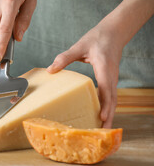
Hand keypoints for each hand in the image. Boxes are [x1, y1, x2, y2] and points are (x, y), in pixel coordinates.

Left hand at [46, 0, 153, 127]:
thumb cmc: (97, 38)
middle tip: (103, 133)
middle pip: (112, 101)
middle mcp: (111, 76)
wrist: (113, 32)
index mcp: (104, 68)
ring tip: (102, 130)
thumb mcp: (79, 46)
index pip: (107, 90)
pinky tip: (100, 115)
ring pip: (112, 100)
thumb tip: (51, 69)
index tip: (102, 118)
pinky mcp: (110, 80)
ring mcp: (112, 79)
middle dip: (109, 117)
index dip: (105, 105)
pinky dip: (107, 107)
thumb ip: (64, 58)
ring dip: (108, 114)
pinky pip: (110, 96)